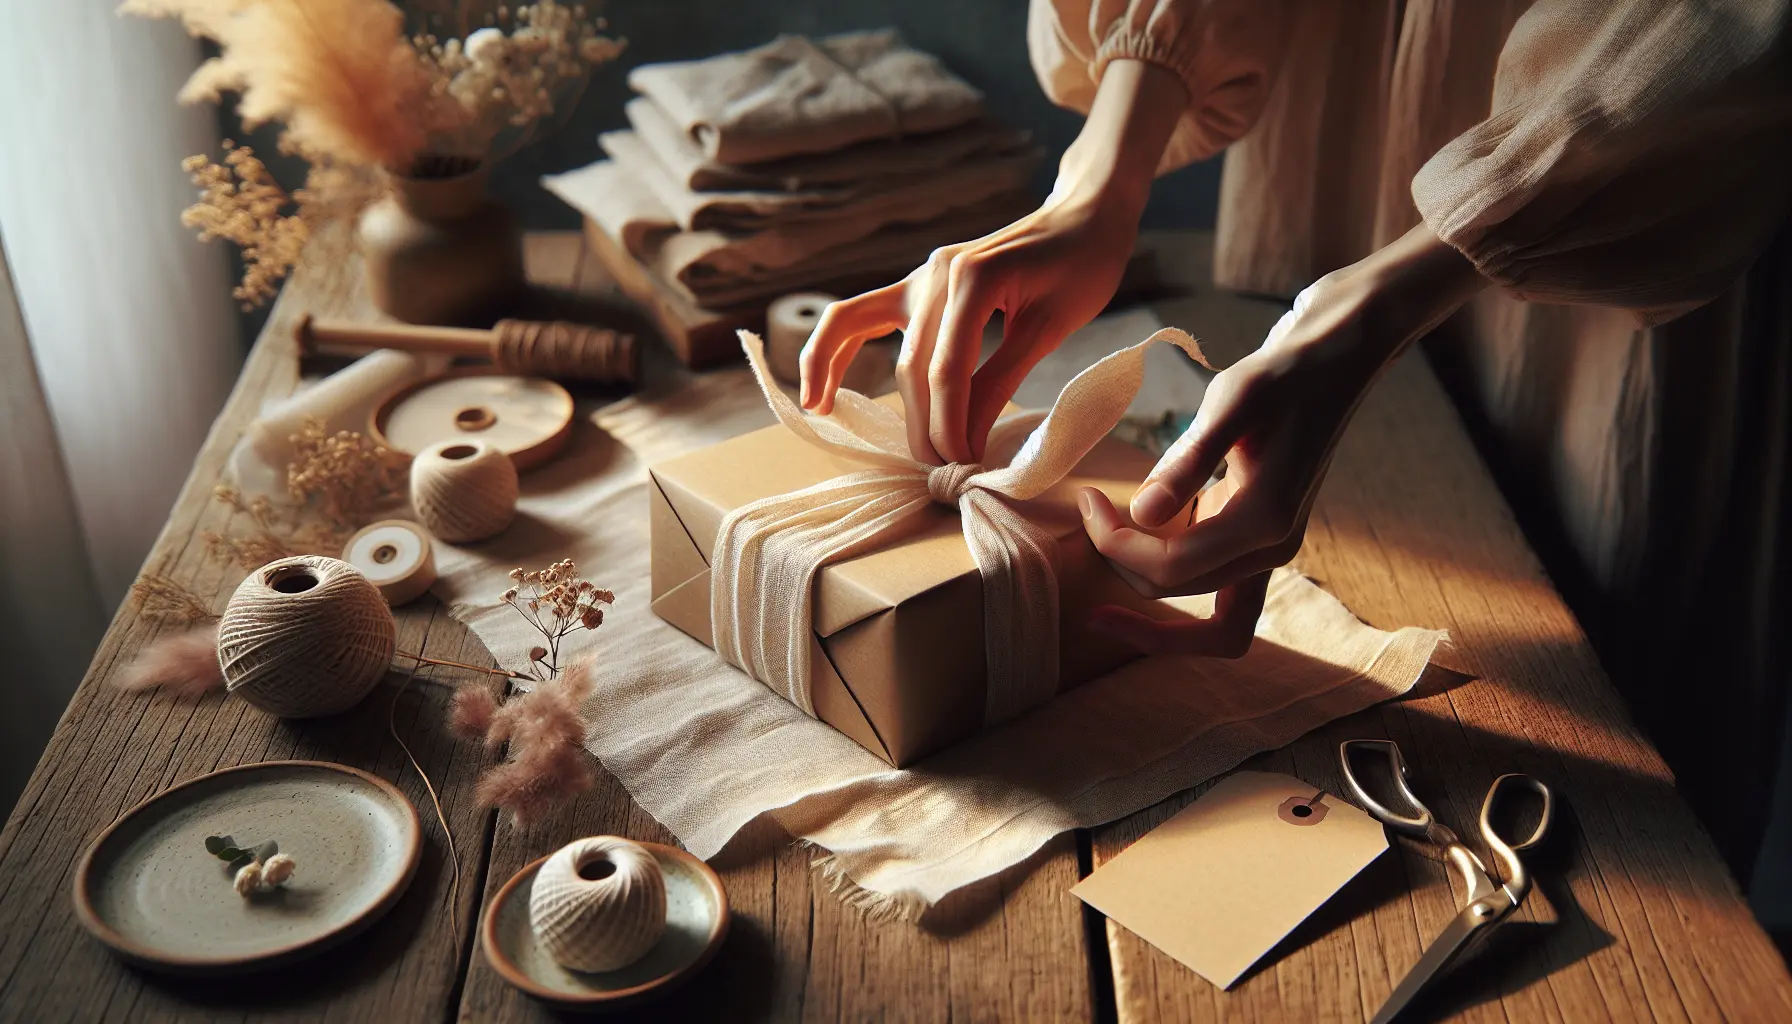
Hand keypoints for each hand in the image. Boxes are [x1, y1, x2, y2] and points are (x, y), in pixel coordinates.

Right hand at [799, 60, 1189, 464]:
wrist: (1082, 215)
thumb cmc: (1081, 266)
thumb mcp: (1050, 328)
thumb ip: (1000, 379)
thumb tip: (966, 438)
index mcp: (971, 278)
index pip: (945, 368)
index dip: (948, 423)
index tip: (962, 462)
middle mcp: (934, 272)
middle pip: (910, 362)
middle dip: (919, 421)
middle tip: (938, 468)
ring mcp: (920, 275)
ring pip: (861, 329)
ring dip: (848, 378)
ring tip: (829, 416)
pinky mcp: (917, 284)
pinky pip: (859, 315)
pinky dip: (835, 346)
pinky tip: (822, 385)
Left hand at [1080, 223, 1486, 654]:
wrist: (1334, 365)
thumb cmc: (1282, 374)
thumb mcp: (1233, 401)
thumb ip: (1189, 460)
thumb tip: (1143, 515)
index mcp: (1265, 522)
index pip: (1170, 568)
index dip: (1116, 545)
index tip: (1088, 497)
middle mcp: (1272, 548)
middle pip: (1177, 591)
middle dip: (1122, 562)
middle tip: (1089, 508)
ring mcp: (1269, 548)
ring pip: (1196, 603)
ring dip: (1143, 579)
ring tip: (1101, 534)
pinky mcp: (1259, 536)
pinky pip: (1207, 581)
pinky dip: (1165, 567)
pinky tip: (1134, 527)